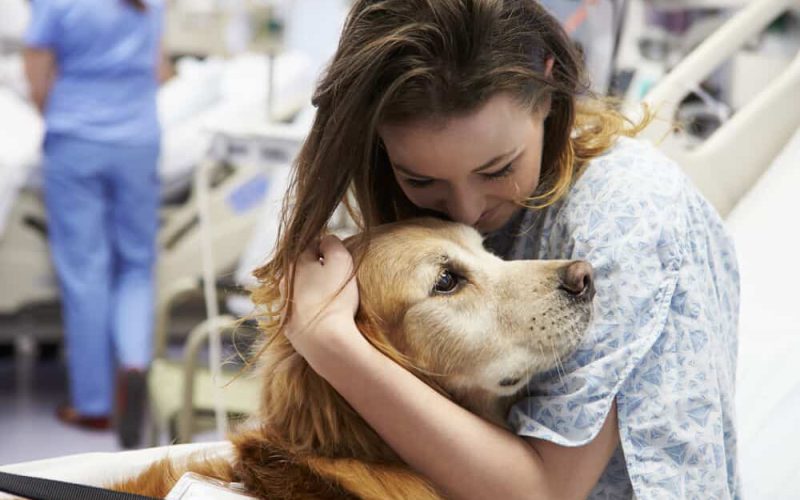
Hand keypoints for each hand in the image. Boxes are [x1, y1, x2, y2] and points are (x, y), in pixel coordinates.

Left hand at [283, 235, 361, 362]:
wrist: (324, 341)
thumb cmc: (335, 298)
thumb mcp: (341, 261)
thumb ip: (333, 244)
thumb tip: (326, 240)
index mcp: (295, 263)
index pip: (312, 246)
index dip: (328, 249)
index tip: (341, 258)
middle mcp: (284, 283)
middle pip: (303, 270)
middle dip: (318, 270)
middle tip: (338, 279)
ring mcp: (285, 307)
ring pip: (300, 292)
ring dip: (313, 292)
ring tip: (332, 300)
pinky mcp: (289, 328)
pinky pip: (301, 314)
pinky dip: (311, 312)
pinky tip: (325, 318)